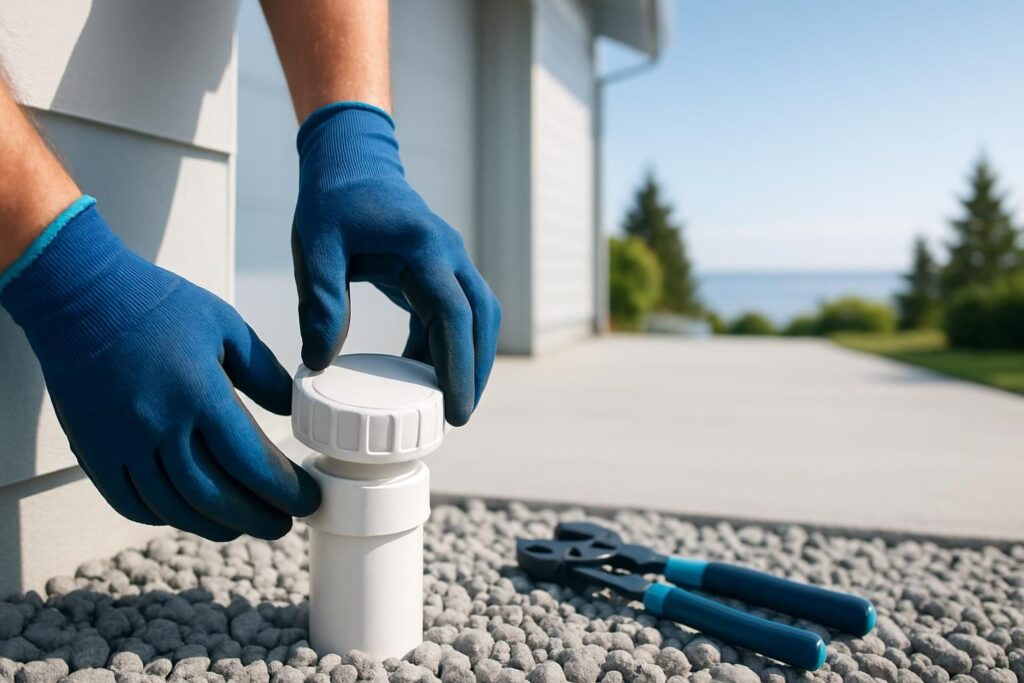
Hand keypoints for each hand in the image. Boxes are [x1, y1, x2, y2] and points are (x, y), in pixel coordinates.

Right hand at [0, 197, 319, 540]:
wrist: (79, 296)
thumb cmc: (157, 305)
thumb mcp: (226, 326)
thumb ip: (263, 373)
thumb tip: (291, 410)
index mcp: (199, 394)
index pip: (250, 462)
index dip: (283, 490)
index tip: (306, 500)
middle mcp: (159, 427)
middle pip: (215, 496)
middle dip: (257, 518)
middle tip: (283, 525)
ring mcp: (121, 444)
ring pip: (174, 507)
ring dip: (214, 525)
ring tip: (243, 527)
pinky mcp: (93, 451)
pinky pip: (130, 502)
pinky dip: (164, 518)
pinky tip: (189, 515)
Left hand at [291, 102, 500, 425]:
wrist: (351, 163)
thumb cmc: (332, 201)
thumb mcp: (316, 247)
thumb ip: (320, 302)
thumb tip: (318, 362)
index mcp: (423, 248)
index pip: (454, 314)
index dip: (459, 365)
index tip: (456, 408)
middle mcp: (449, 254)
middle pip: (482, 320)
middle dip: (476, 371)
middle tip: (456, 418)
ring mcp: (451, 261)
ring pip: (479, 317)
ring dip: (470, 359)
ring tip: (446, 403)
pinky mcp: (441, 270)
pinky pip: (458, 313)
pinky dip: (449, 346)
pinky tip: (424, 373)